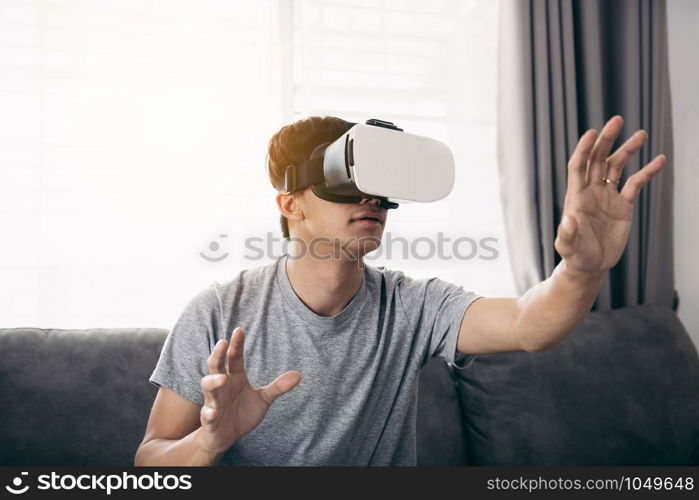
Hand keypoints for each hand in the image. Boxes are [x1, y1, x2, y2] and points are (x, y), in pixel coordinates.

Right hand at [197, 327, 300, 453]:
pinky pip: (207, 415)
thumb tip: (299, 374)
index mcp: (234, 377)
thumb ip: (278, 387)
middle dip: (218, 355)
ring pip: (208, 387)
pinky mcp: (210, 419)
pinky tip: (212, 412)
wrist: (226, 437)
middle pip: (216, 366)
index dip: (236, 344)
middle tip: (223, 343)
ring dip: (213, 382)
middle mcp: (222, 386)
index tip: (239, 330)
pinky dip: (209, 413)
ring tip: (222, 378)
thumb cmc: (242, 413)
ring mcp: (214, 402)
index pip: (234, 357)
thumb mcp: (263, 399)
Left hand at [555, 115, 665, 275]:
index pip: (579, 166)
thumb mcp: (567, 246)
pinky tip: (658, 160)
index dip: (584, 148)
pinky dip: (647, 172)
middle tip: (617, 120)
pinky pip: (636, 184)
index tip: (593, 132)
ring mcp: (607, 197)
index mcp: (576, 196)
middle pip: (598, 159)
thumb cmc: (575, 255)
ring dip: (628, 150)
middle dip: (606, 140)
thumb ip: (566, 234)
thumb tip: (568, 221)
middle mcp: (591, 191)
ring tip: (641, 134)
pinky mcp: (623, 206)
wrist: (590, 266)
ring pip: (617, 167)